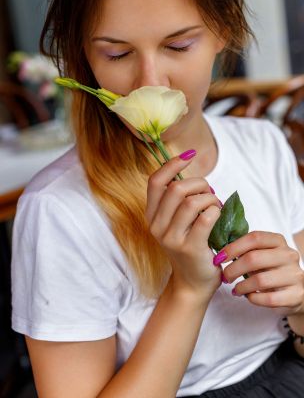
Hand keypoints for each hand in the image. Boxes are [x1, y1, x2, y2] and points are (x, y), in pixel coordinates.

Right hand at [145, 152, 221, 301]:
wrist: (193, 282)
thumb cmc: (189, 246)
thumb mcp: (176, 222)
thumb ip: (178, 199)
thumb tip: (190, 168)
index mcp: (151, 215)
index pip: (155, 181)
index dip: (172, 164)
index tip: (189, 155)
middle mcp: (156, 226)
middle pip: (176, 189)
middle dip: (199, 183)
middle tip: (210, 192)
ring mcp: (171, 238)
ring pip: (192, 201)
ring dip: (210, 198)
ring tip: (215, 205)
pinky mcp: (189, 248)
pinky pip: (206, 218)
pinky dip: (216, 210)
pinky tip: (218, 214)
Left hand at [218, 231, 303, 314]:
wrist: (295, 292)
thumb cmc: (271, 270)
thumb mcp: (261, 255)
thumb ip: (246, 250)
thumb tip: (221, 252)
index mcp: (278, 241)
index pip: (254, 238)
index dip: (233, 247)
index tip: (220, 257)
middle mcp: (289, 255)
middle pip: (254, 258)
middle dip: (233, 269)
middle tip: (225, 277)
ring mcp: (295, 275)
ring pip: (260, 280)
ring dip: (242, 286)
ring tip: (235, 290)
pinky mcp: (296, 295)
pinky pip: (269, 299)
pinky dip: (254, 299)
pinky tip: (249, 297)